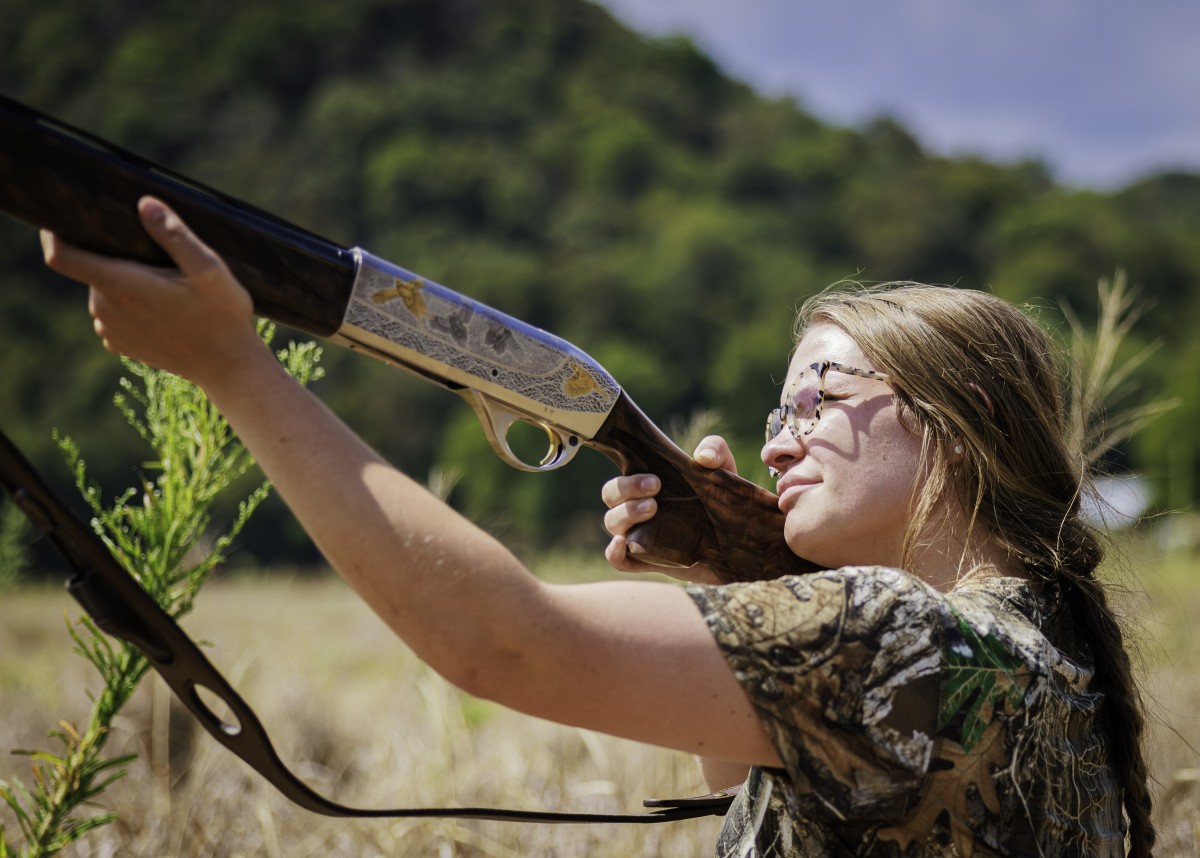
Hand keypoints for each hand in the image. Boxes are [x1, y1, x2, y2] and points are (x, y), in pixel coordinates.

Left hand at [41, 196, 262, 386]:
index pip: (61, 256)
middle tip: (158, 260)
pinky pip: (112, 314)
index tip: (62, 220)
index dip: (53, 234)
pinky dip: (129, 306)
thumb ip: (174, 235)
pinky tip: (163, 311)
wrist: (229, 366)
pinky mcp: (121, 345)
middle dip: (115, 258)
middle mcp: (105, 309)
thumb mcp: (209, 269)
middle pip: (92, 269)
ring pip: (103, 291)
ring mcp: (111, 330)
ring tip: (167, 288)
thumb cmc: (221, 316)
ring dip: (125, 283)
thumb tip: (145, 204)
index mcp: (120, 284)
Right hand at [601, 435, 737, 583]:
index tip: (655, 478)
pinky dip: (614, 552)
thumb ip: (716, 450)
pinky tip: (622, 543)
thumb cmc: (721, 499)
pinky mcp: (648, 560)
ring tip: (652, 509)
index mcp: (648, 482)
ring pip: (611, 522)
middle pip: (611, 494)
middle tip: (656, 487)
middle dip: (627, 488)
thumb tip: (702, 456)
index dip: (623, 469)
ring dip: (625, 514)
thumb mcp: (723, 469)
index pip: (623, 471)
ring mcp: (640, 534)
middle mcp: (638, 506)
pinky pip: (619, 560)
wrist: (736, 540)